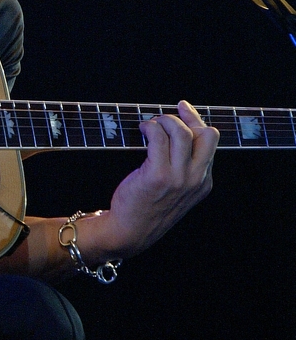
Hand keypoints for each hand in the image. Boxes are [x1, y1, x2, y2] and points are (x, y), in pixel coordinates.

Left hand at [85, 100, 219, 260]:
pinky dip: (149, 127)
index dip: (195, 120)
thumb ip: (184, 166)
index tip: (182, 108)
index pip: (210, 142)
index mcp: (204, 182)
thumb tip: (178, 128)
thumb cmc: (148, 206)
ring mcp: (178, 179)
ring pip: (181, 132)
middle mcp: (195, 180)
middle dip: (185, 119)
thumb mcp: (177, 190)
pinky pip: (158, 138)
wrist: (130, 231)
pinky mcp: (157, 176)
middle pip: (206, 134)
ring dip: (164, 121)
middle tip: (164, 120)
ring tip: (150, 126)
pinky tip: (142, 130)